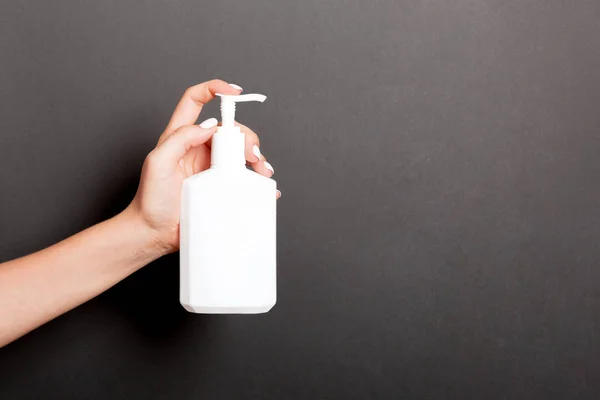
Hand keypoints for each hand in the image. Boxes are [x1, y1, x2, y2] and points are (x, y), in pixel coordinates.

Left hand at [125, 79, 277, 254]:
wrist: (155, 233)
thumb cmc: (151, 199)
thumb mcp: (157, 163)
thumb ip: (180, 138)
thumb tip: (209, 126)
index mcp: (182, 135)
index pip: (195, 101)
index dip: (214, 89)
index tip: (234, 92)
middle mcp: (200, 148)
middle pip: (229, 128)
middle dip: (246, 136)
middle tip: (251, 156)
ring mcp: (212, 167)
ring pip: (241, 151)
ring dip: (257, 157)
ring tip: (262, 172)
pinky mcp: (222, 186)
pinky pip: (245, 177)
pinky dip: (259, 178)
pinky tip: (266, 186)